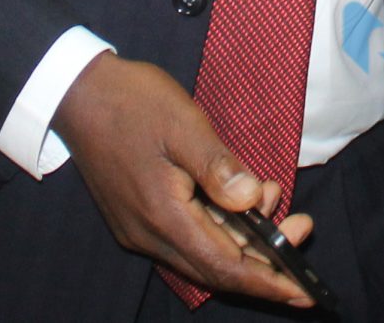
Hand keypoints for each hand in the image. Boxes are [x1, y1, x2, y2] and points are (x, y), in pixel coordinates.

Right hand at [51, 54, 315, 306]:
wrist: (77, 93)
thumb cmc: (132, 102)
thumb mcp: (183, 124)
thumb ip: (219, 166)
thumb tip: (252, 200)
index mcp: (163, 216)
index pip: (225, 268)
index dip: (269, 282)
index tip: (305, 290)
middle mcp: (150, 235)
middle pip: (217, 268)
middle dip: (266, 259)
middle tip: (303, 226)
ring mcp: (140, 229)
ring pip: (203, 252)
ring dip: (244, 238)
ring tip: (273, 198)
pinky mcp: (138, 217)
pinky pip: (187, 237)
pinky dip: (220, 226)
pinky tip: (239, 198)